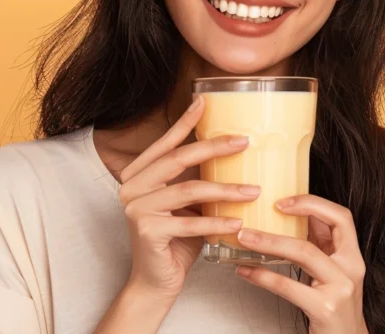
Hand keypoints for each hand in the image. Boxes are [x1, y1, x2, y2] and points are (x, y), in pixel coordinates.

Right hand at [117, 97, 259, 298]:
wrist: (155, 282)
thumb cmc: (175, 240)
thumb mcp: (187, 204)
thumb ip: (196, 179)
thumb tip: (232, 150)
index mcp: (137, 175)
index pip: (165, 144)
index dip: (184, 121)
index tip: (204, 101)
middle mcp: (131, 187)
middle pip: (178, 159)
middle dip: (214, 147)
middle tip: (244, 142)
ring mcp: (136, 208)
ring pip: (189, 190)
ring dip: (226, 190)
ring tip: (254, 190)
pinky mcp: (147, 230)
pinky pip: (191, 222)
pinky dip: (218, 222)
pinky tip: (239, 223)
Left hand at [234, 195, 367, 333]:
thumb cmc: (334, 306)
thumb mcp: (333, 271)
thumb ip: (320, 245)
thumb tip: (293, 215)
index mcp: (353, 256)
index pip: (341, 216)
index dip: (313, 203)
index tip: (282, 201)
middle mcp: (351, 269)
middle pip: (324, 228)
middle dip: (290, 215)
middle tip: (258, 214)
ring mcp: (340, 288)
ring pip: (304, 252)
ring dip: (269, 242)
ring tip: (245, 238)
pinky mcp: (325, 308)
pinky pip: (287, 286)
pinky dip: (262, 276)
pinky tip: (246, 271)